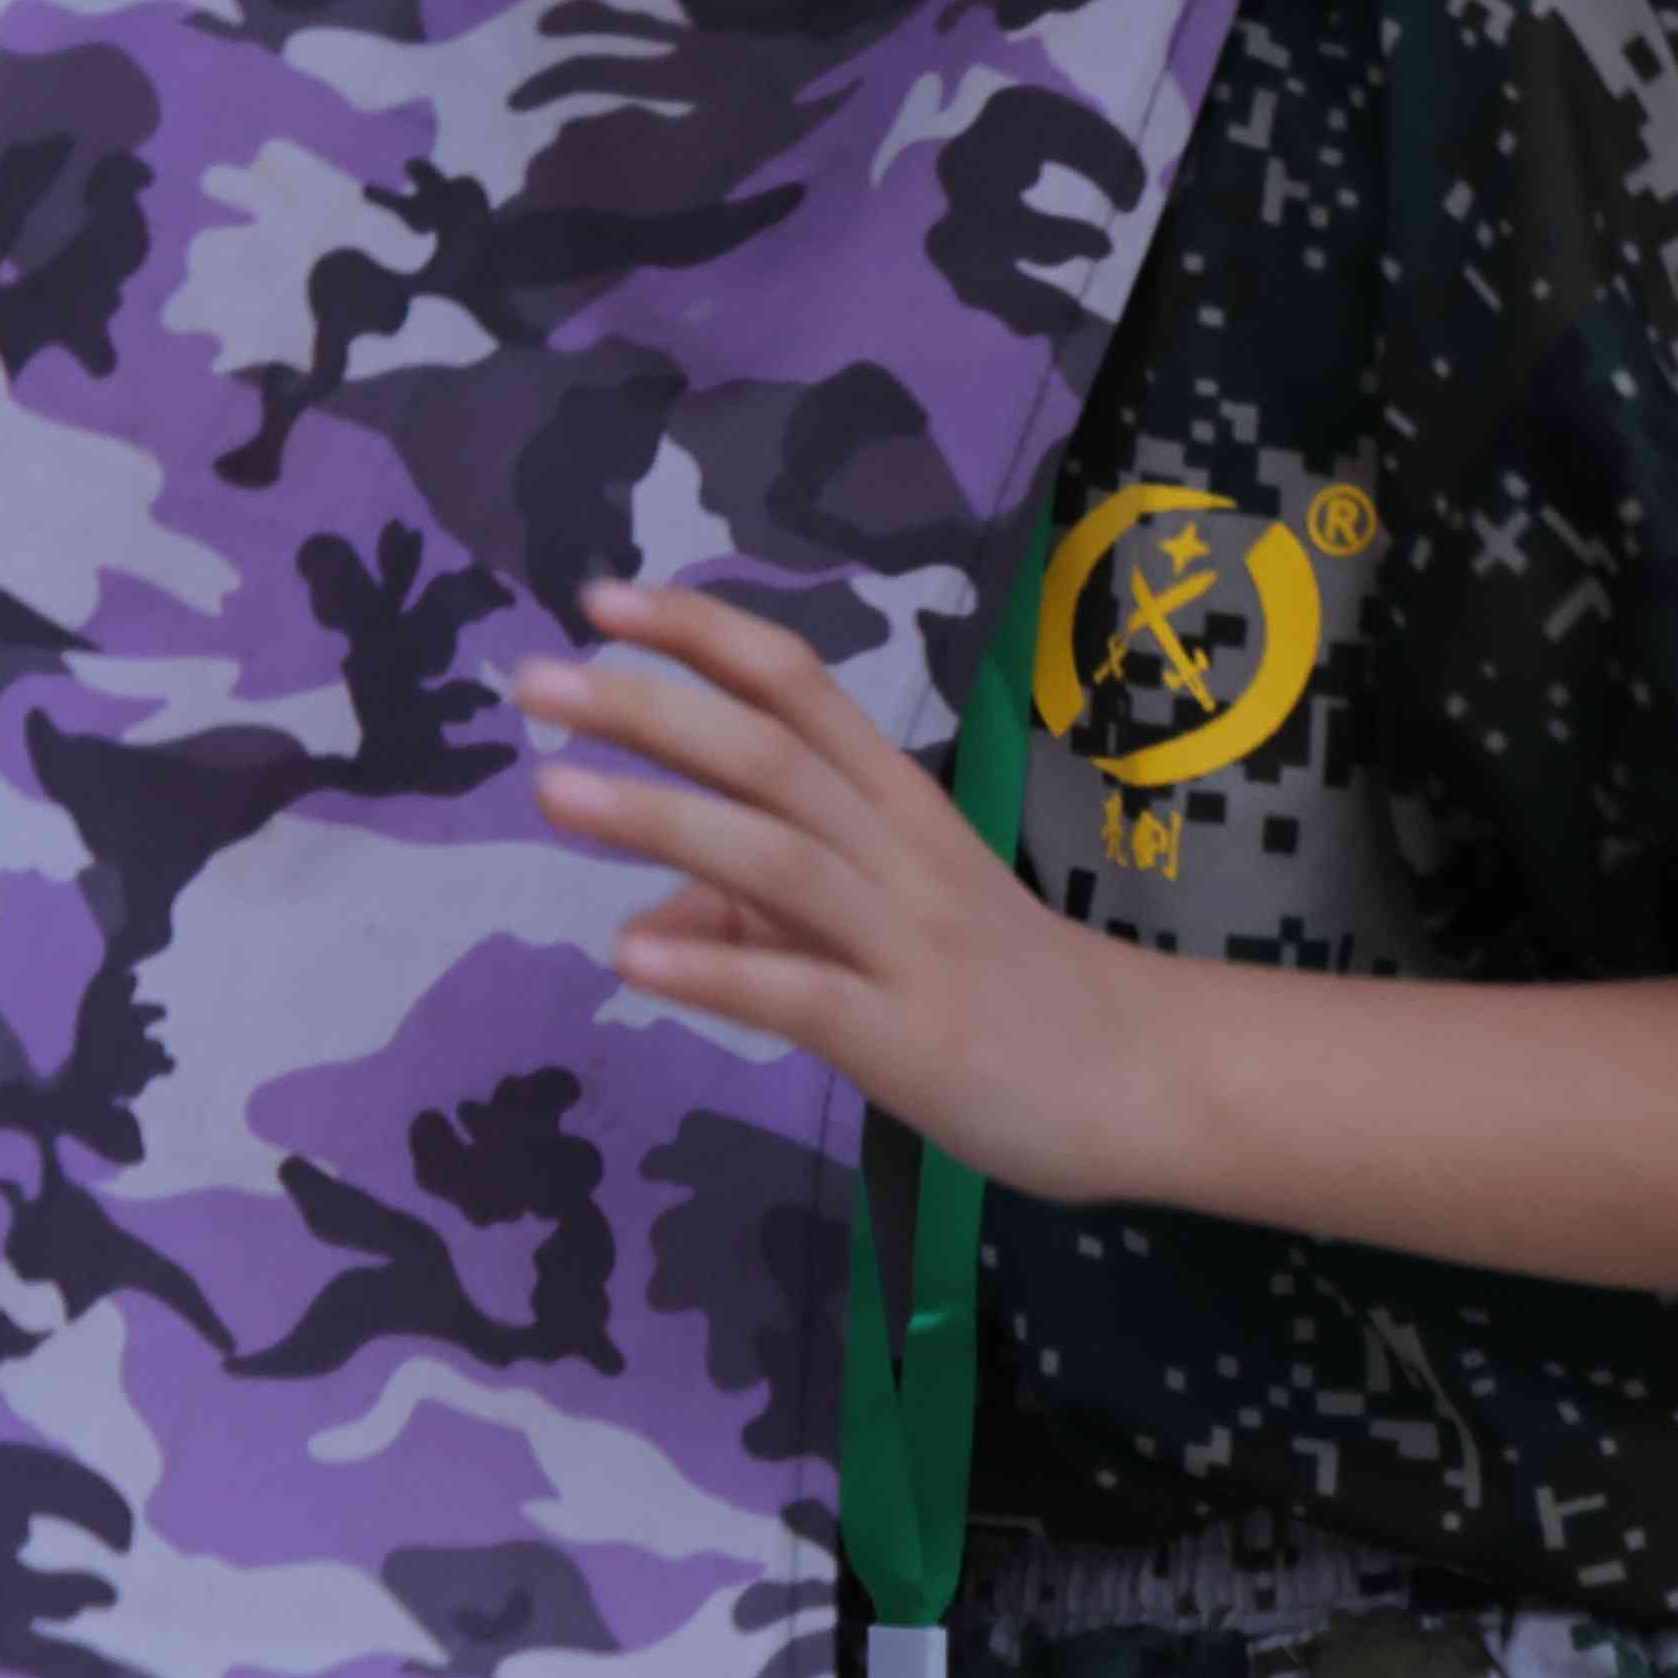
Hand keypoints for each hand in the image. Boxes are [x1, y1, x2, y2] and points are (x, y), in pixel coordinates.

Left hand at [515, 578, 1159, 1204]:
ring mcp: (908, 942)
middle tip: (532, 681)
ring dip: (661, 816)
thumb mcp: (885, 925)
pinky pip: (805, 994)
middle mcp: (902, 852)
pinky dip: (718, 968)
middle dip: (653, 710)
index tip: (601, 600)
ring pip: (782, 858)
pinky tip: (631, 954)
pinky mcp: (910, 1036)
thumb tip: (658, 912)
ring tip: (551, 792)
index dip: (703, 636)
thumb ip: (768, 907)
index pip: (799, 687)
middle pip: (776, 754)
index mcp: (899, 804)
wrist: (1144, 1077)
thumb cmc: (1009, 987)